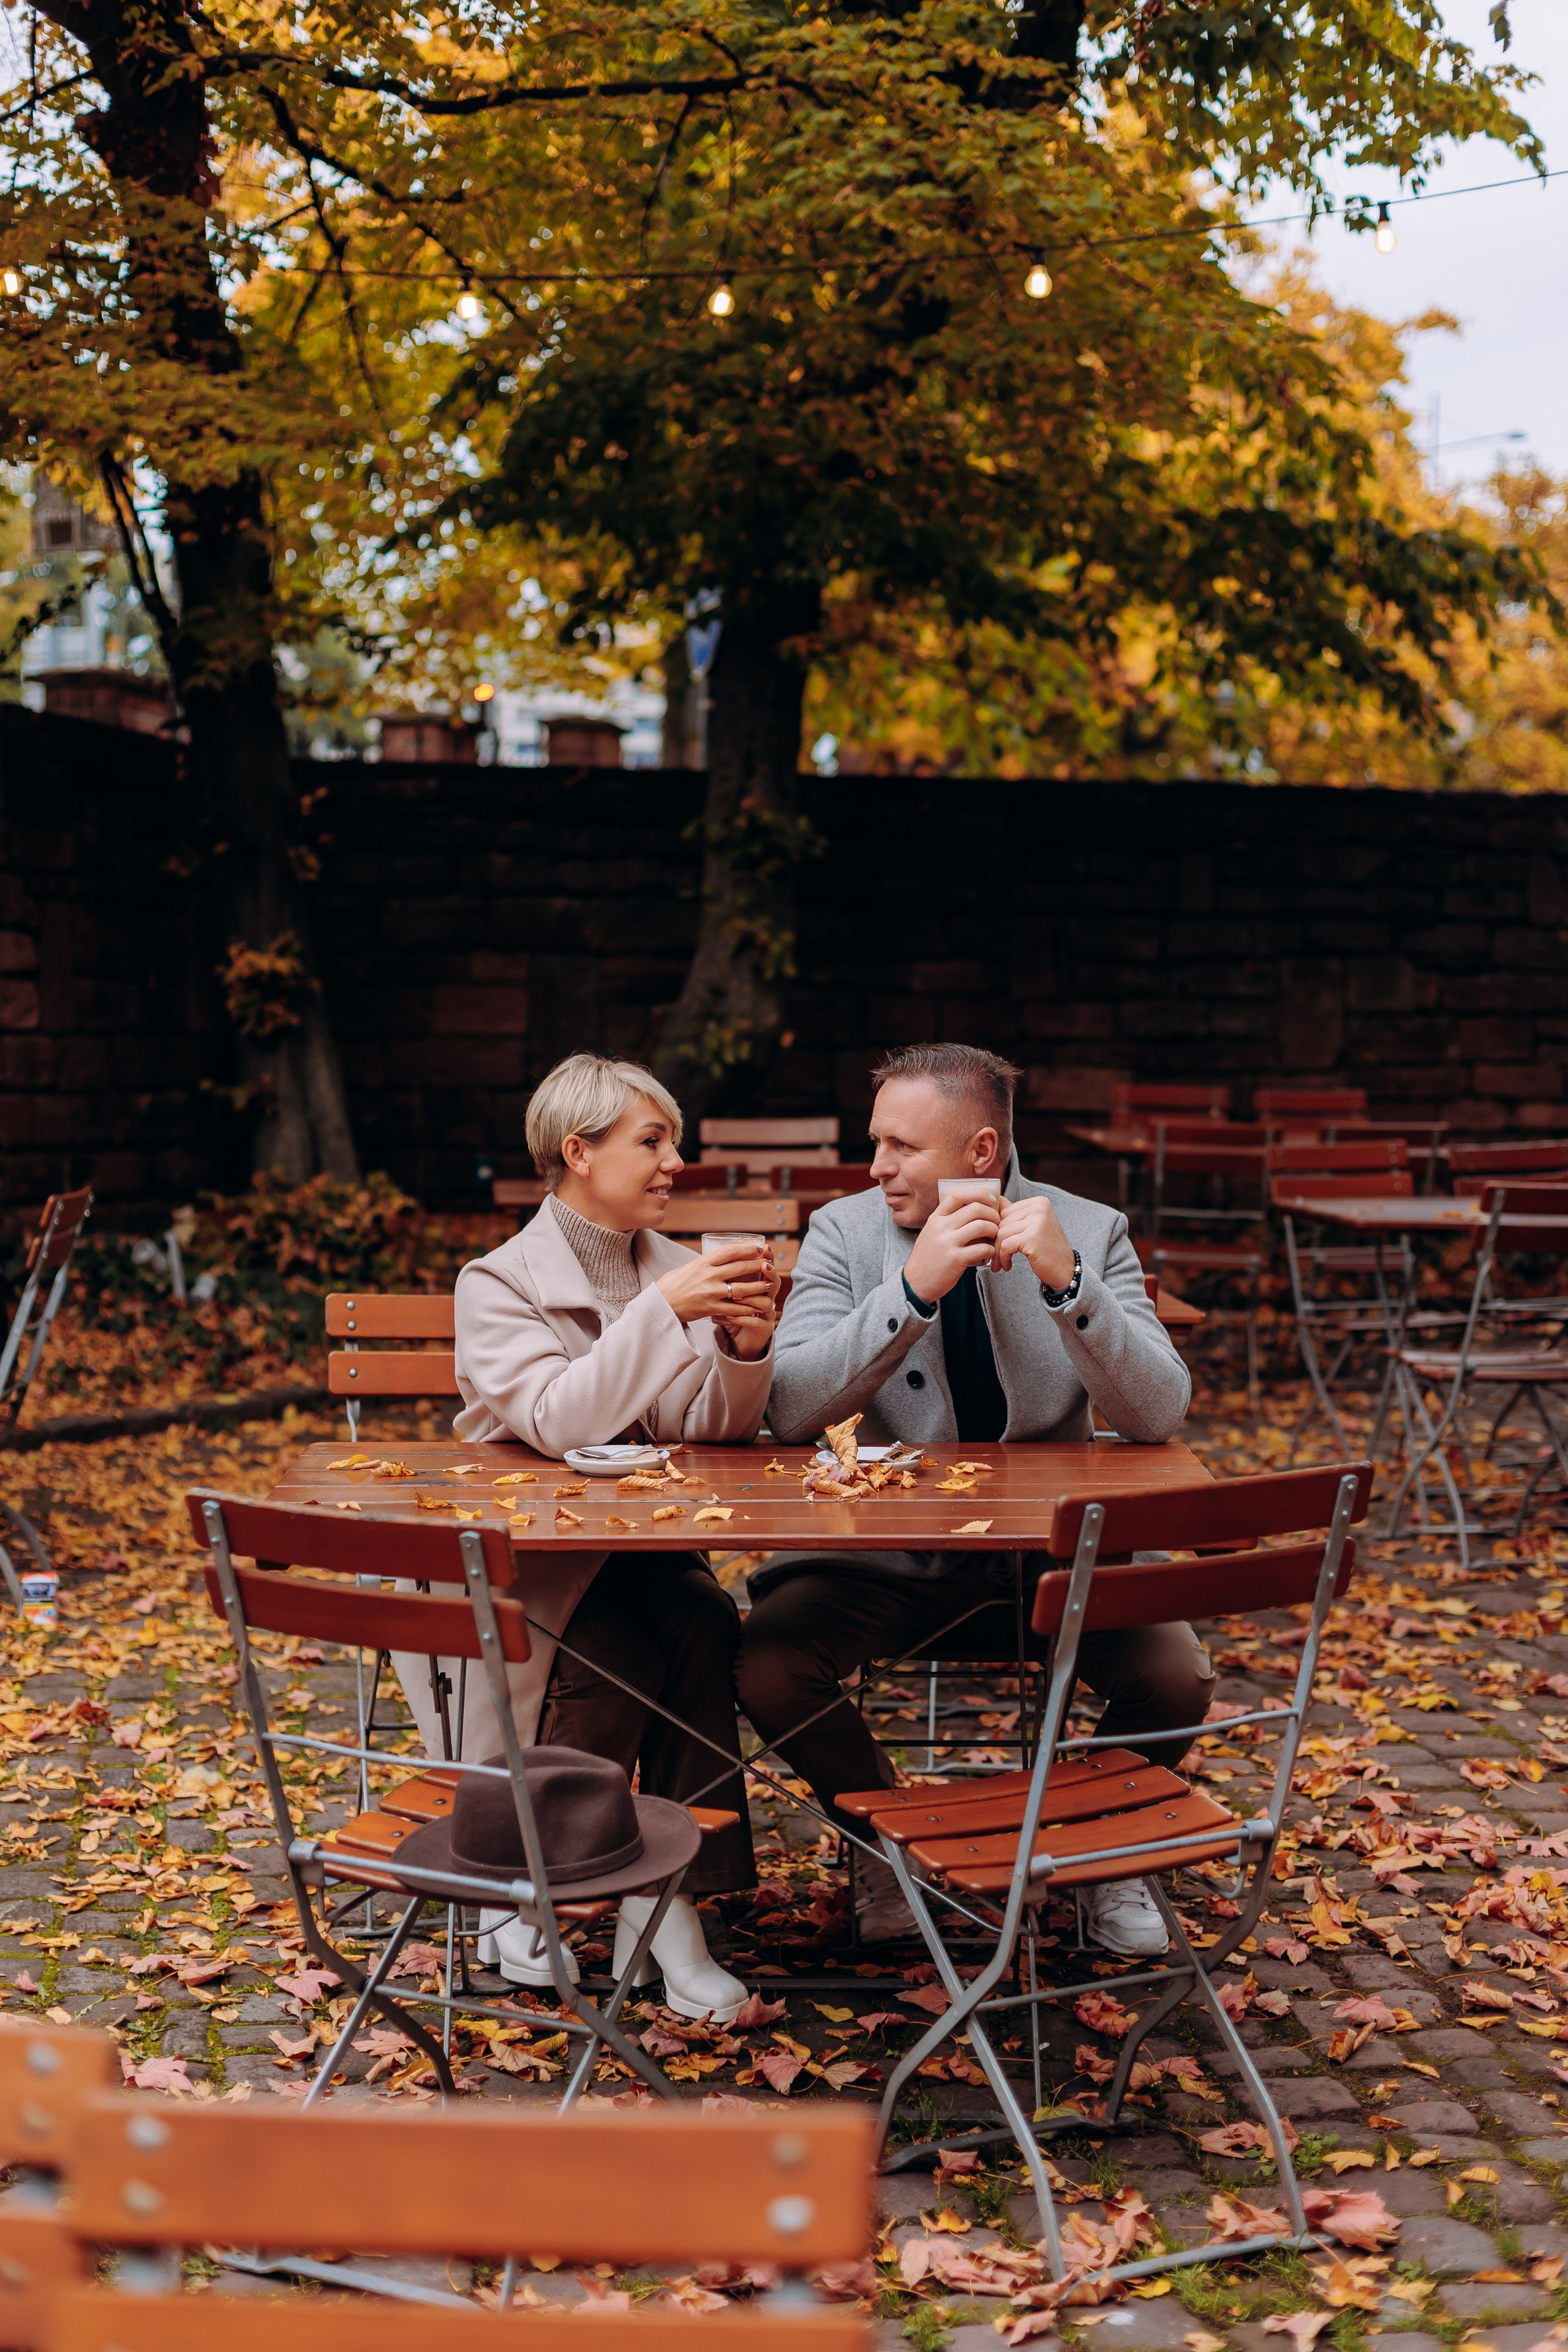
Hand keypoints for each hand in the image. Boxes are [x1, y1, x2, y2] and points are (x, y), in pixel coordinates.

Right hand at [657, 1241, 777, 1330]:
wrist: (661, 1304)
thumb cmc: (675, 1284)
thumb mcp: (691, 1266)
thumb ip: (708, 1262)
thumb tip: (727, 1256)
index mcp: (702, 1262)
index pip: (729, 1251)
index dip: (747, 1249)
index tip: (759, 1249)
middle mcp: (708, 1275)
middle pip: (739, 1268)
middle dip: (757, 1266)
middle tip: (770, 1265)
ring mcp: (710, 1292)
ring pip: (741, 1289)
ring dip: (758, 1287)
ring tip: (769, 1285)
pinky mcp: (710, 1308)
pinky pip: (734, 1309)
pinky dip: (748, 1308)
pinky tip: (757, 1307)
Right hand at [902, 1195, 1002, 1304]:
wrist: (916, 1282)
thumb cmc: (928, 1257)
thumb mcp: (931, 1232)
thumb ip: (948, 1221)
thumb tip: (975, 1209)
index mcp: (935, 1218)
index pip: (958, 1195)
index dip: (978, 1194)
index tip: (990, 1200)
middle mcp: (941, 1227)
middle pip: (974, 1208)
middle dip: (992, 1213)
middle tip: (997, 1221)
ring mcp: (948, 1243)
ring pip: (981, 1226)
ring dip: (994, 1230)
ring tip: (994, 1237)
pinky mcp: (956, 1259)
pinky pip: (983, 1248)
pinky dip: (991, 1249)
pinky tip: (990, 1253)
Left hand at [995, 1196, 1075, 1290]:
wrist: (1065, 1270)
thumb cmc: (1047, 1249)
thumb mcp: (1032, 1226)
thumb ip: (1015, 1213)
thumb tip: (995, 1201)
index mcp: (1039, 1202)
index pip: (1005, 1211)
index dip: (999, 1229)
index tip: (1000, 1243)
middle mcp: (1039, 1208)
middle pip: (1002, 1222)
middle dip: (997, 1242)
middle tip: (998, 1256)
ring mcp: (1037, 1222)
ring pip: (1001, 1234)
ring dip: (998, 1252)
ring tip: (1002, 1262)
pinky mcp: (1032, 1238)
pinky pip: (1006, 1245)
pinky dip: (1003, 1257)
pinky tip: (1008, 1265)